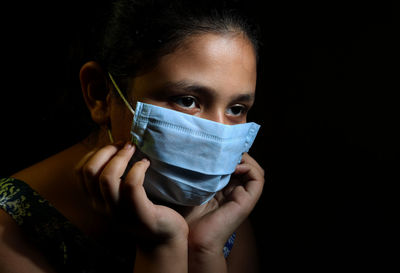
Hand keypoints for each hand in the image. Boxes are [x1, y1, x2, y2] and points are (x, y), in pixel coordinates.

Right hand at [75, 142, 187, 245]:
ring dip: (121, 157)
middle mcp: (101, 207)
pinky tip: (146, 163)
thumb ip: (112, 177)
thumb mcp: (120, 194)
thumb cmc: (142, 207)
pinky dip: (138, 168)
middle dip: (106, 151)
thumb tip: (115, 145)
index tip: (112, 146)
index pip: (80, 172)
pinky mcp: (138, 213)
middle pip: (90, 171)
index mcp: (95, 200)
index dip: (94, 153)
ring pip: (107, 177)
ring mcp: (118, 212)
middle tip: (125, 144)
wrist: (162, 236)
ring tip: (133, 149)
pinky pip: (131, 184)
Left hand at [186, 153, 264, 270]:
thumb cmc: (185, 215)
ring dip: (245, 158)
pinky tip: (234, 166)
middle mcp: (234, 191)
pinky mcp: (247, 201)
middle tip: (225, 145)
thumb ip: (197, 173)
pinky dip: (249, 167)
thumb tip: (196, 151)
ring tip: (231, 154)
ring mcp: (242, 196)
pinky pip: (258, 179)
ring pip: (255, 170)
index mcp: (223, 188)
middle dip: (237, 152)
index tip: (218, 143)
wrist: (190, 238)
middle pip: (246, 165)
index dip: (229, 152)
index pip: (234, 164)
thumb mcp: (190, 187)